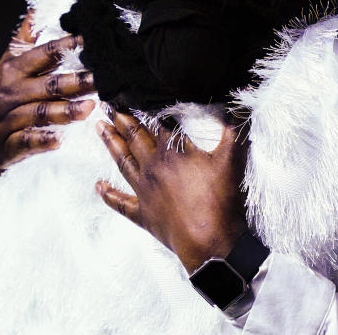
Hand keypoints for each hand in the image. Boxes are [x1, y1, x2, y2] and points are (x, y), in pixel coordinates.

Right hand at [0, 12, 95, 175]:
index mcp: (14, 68)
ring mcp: (7, 118)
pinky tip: (59, 140)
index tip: (93, 39)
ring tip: (90, 108)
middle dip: (76, 81)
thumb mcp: (11, 65)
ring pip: (40, 113)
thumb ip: (26, 38)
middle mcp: (10, 91)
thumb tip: (37, 7)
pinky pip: (26, 141)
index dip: (69, 45)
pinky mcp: (8, 144)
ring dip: (65, 111)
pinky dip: (42, 140)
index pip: (45, 54)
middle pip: (48, 85)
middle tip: (102, 79)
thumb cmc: (4, 95)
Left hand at [95, 112, 248, 273]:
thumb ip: (234, 129)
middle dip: (120, 120)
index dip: (144, 106)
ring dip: (110, 144)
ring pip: (123, 162)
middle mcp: (153, 167)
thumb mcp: (233, 158)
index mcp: (172, 152)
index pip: (156, 123)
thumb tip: (238, 106)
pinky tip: (98, 186)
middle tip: (106, 106)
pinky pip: (120, 202)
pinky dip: (108, 194)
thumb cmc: (220, 199)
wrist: (210, 242)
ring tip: (99, 129)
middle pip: (134, 138)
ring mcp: (144, 191)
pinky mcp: (143, 214)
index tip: (129, 94)